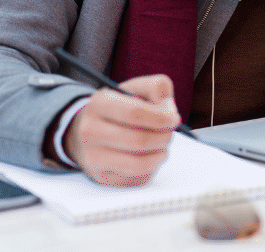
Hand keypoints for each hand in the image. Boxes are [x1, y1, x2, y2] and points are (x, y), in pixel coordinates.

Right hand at [64, 75, 180, 186]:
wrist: (91, 131)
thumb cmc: (120, 109)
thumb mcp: (136, 88)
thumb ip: (157, 87)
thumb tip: (168, 109)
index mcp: (99, 103)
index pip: (135, 113)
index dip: (161, 117)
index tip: (173, 119)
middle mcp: (90, 131)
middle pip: (140, 140)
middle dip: (164, 137)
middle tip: (169, 132)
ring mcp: (93, 157)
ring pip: (140, 163)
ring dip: (160, 154)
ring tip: (161, 144)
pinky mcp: (102, 176)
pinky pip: (137, 177)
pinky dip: (152, 166)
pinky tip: (150, 155)